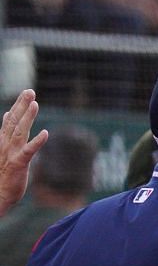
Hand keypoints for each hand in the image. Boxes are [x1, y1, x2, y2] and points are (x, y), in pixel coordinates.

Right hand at [0, 90, 48, 218]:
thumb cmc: (3, 175)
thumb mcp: (5, 152)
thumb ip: (7, 134)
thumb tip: (7, 116)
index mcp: (4, 141)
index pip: (11, 120)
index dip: (18, 106)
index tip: (26, 94)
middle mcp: (6, 144)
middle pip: (14, 121)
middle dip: (22, 105)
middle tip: (30, 91)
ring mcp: (12, 153)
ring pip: (20, 131)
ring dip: (28, 117)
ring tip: (35, 104)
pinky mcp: (19, 164)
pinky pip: (29, 151)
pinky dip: (37, 142)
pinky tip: (46, 133)